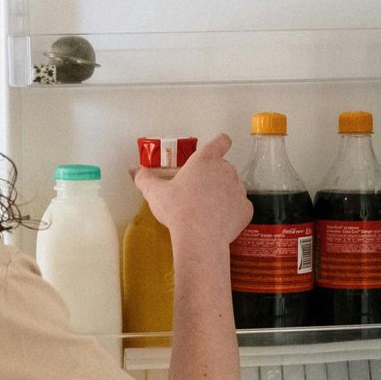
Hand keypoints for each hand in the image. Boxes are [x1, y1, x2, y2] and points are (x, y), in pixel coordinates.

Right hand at [133, 133, 252, 247]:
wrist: (200, 238)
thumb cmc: (178, 210)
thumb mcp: (155, 193)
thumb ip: (145, 178)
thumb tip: (134, 170)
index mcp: (206, 160)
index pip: (220, 141)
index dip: (219, 143)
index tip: (216, 149)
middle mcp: (226, 170)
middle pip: (224, 167)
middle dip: (213, 176)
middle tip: (197, 191)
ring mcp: (239, 189)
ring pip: (232, 187)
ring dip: (223, 194)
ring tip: (207, 209)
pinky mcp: (246, 209)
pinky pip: (239, 207)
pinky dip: (232, 212)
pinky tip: (218, 222)